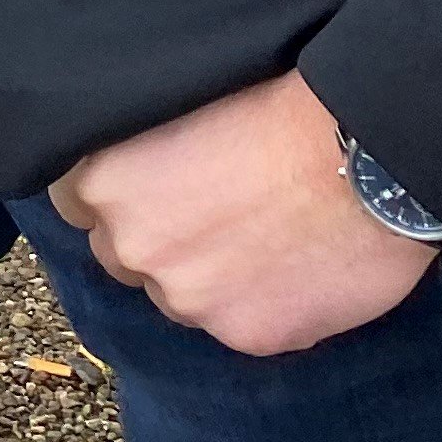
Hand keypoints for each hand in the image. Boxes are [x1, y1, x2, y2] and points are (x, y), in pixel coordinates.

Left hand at [49, 71, 437, 355]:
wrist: (366, 154)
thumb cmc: (277, 106)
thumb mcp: (178, 107)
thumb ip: (139, 154)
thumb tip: (132, 177)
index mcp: (104, 182)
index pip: (74, 204)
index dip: (115, 197)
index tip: (149, 188)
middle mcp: (132, 246)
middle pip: (124, 255)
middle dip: (159, 240)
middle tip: (217, 214)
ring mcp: (188, 297)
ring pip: (182, 296)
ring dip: (210, 279)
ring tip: (268, 237)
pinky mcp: (246, 335)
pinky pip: (242, 325)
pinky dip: (266, 306)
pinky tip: (300, 266)